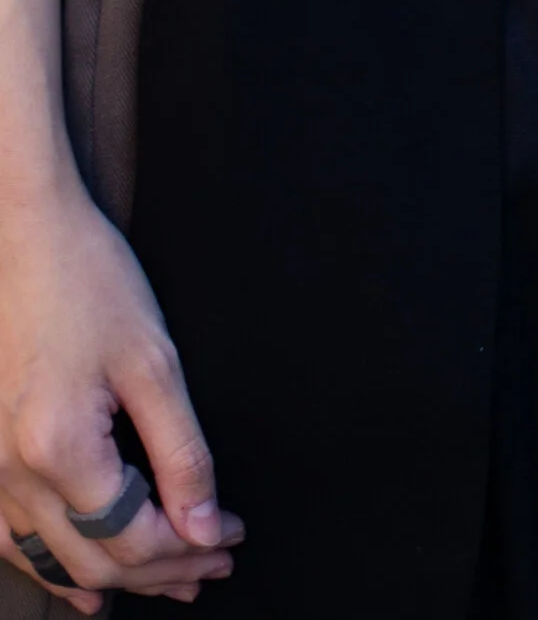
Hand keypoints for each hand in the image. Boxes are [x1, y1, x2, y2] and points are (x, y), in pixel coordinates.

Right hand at [0, 179, 240, 602]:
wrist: (23, 237)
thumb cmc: (90, 281)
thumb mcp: (154, 363)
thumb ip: (183, 453)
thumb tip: (206, 526)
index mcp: (59, 451)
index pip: (133, 537)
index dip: (190, 546)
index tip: (233, 536)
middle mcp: (13, 475)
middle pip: (95, 561)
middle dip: (162, 571)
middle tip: (216, 564)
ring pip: (54, 562)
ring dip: (115, 578)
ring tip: (172, 580)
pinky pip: (15, 541)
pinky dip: (56, 567)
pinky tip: (84, 583)